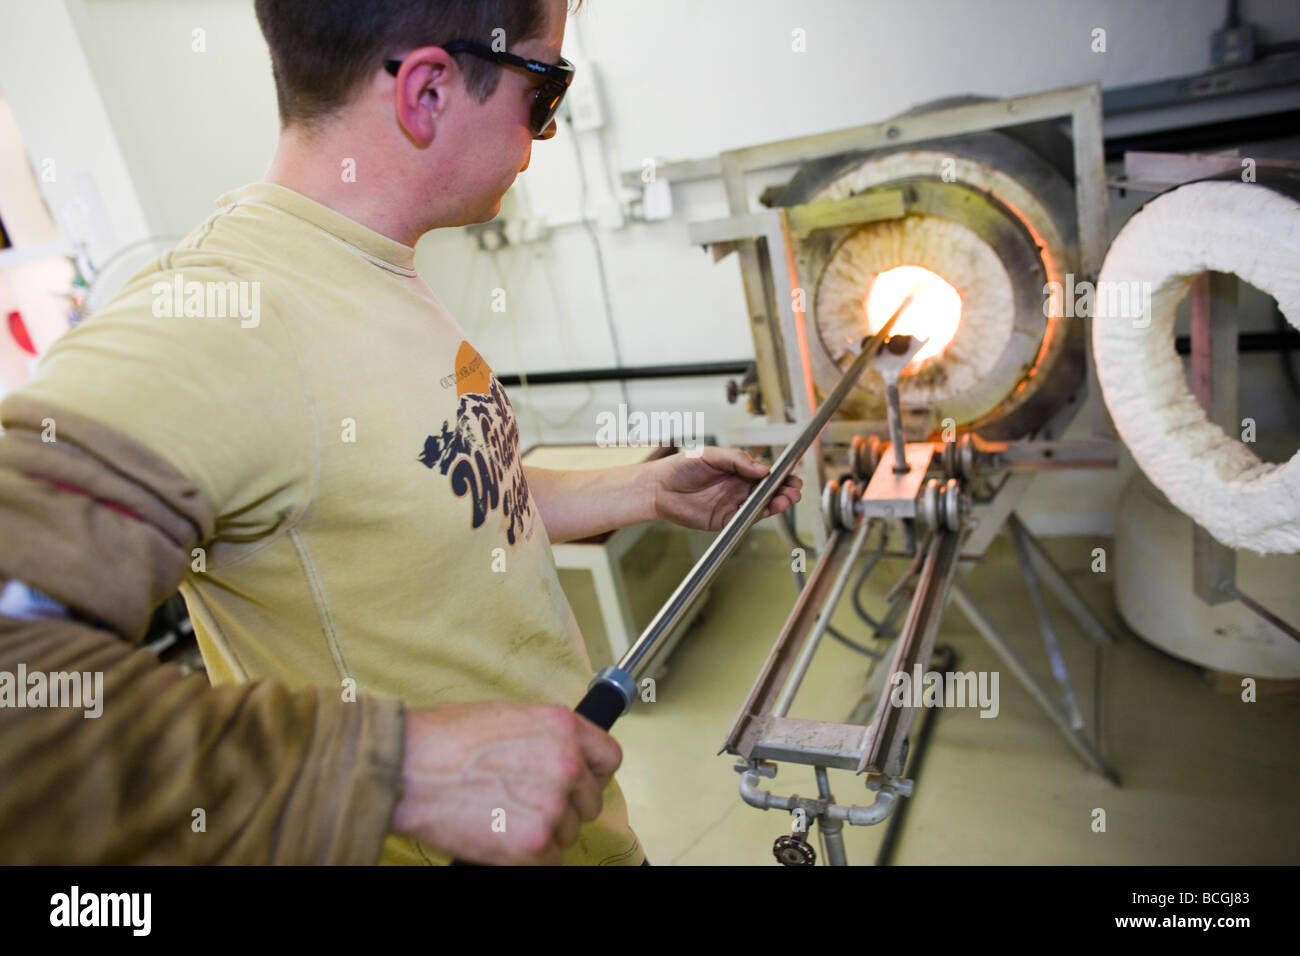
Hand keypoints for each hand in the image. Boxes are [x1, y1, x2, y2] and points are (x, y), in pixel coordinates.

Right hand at [391, 702, 621, 864]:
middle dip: (565, 807)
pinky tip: (500, 835)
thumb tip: (564, 754)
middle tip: (526, 803)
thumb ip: (547, 736)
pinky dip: (528, 856)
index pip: (609, 758)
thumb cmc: (446, 739)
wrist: (408, 767)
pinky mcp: (532, 844)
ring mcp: (551, 806)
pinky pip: (550, 860)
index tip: (579, 783)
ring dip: (544, 832)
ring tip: (504, 815)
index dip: (593, 774)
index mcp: (563, 727)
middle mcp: (566, 764)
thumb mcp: (509, 715)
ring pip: (569, 834)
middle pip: (590, 802)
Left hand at [650, 446, 801, 530]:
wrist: (658, 488)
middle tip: (794, 490)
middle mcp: (738, 487)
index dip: (781, 475)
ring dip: (777, 503)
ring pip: (762, 505)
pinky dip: (760, 515)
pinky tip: (769, 509)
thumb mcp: (711, 455)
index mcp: (737, 469)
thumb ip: (737, 460)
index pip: (765, 473)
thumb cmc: (680, 467)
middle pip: (768, 490)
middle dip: (784, 490)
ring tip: (787, 499)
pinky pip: (746, 518)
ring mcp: (732, 503)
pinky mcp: (725, 519)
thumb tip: (763, 468)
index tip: (792, 475)